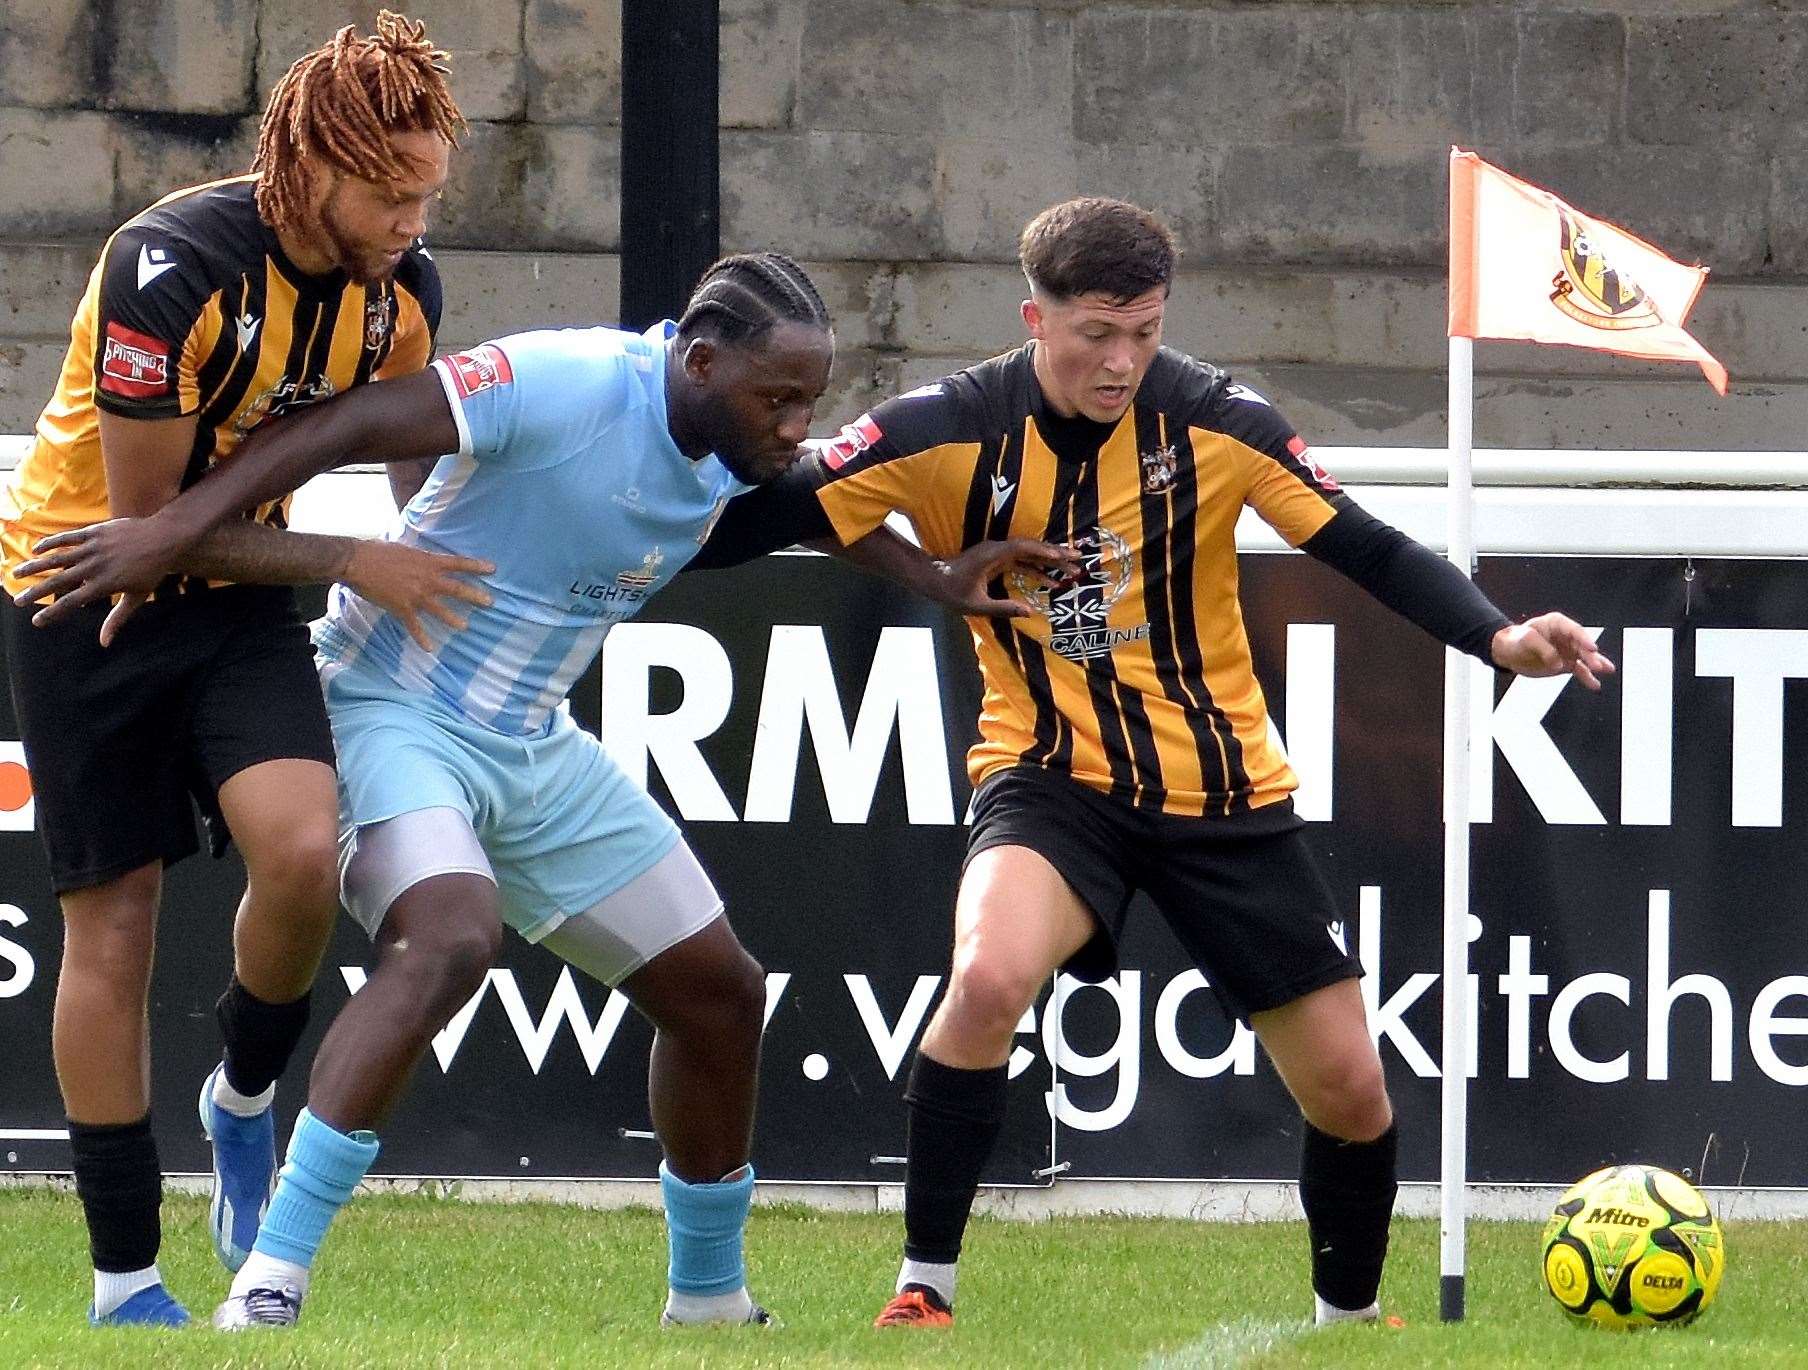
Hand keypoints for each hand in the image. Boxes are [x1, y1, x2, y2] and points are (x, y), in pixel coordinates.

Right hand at [13, 518, 181, 624]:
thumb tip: (105, 643)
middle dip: (35, 592)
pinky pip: (67, 538)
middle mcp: (95, 567)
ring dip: (34, 566)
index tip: (36, 622)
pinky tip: (36, 550)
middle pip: (58, 581)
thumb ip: (117, 618)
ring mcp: (93, 548)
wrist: (164, 540)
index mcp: (104, 585)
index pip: (72, 602)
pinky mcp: (94, 532)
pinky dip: (50, 543)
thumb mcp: (137, 597)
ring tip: (16, 573)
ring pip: (57, 558)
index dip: (53, 613)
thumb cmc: (152, 572)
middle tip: (18, 601)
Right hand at [343, 540, 493, 649]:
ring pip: (441, 610)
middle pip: (457, 589)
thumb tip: (426, 560)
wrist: (357, 562)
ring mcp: (416, 596)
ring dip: (454, 619)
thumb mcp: (406, 550)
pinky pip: (415, 627)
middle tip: (490, 603)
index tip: (493, 569)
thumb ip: (420, 558)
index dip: (476, 566)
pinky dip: (422, 638)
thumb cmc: (378, 551)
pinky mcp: (403, 608)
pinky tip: (430, 648)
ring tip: (465, 626)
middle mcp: (427, 580)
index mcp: (428, 562)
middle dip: (475, 596)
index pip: (458, 563)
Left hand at [934, 538, 1079, 618]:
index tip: (1062, 555)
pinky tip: (1051, 582)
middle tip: (1079, 559)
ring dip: (1050, 562)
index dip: (1043, 551)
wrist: (934, 579)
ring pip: (1030, 555)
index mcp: (992, 555)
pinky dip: (1037, 570)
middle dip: (1055, 554)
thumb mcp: (977, 605)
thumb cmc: (951, 592)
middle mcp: (998, 549)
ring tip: (1072, 571)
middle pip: (1032, 548)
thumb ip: (1003, 608)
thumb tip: (1029, 612)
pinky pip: (1022, 563)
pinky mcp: (998, 560)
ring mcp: (998, 553)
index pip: (1023, 548)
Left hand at [1490, 613, 1615, 690]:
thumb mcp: (1525, 640)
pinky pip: (1579, 670)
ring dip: (1595, 664)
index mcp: (1556, 624)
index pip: (1574, 630)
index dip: (1584, 639)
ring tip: (1607, 670)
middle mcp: (1566, 636)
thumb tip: (1558, 663)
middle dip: (1591, 655)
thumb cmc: (1515, 641)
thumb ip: (1542, 648)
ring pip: (1585, 657)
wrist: (1508, 653)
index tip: (1592, 648)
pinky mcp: (1565, 664)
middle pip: (1582, 645)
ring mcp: (1567, 650)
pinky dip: (1587, 677)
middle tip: (1597, 665)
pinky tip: (1595, 685)